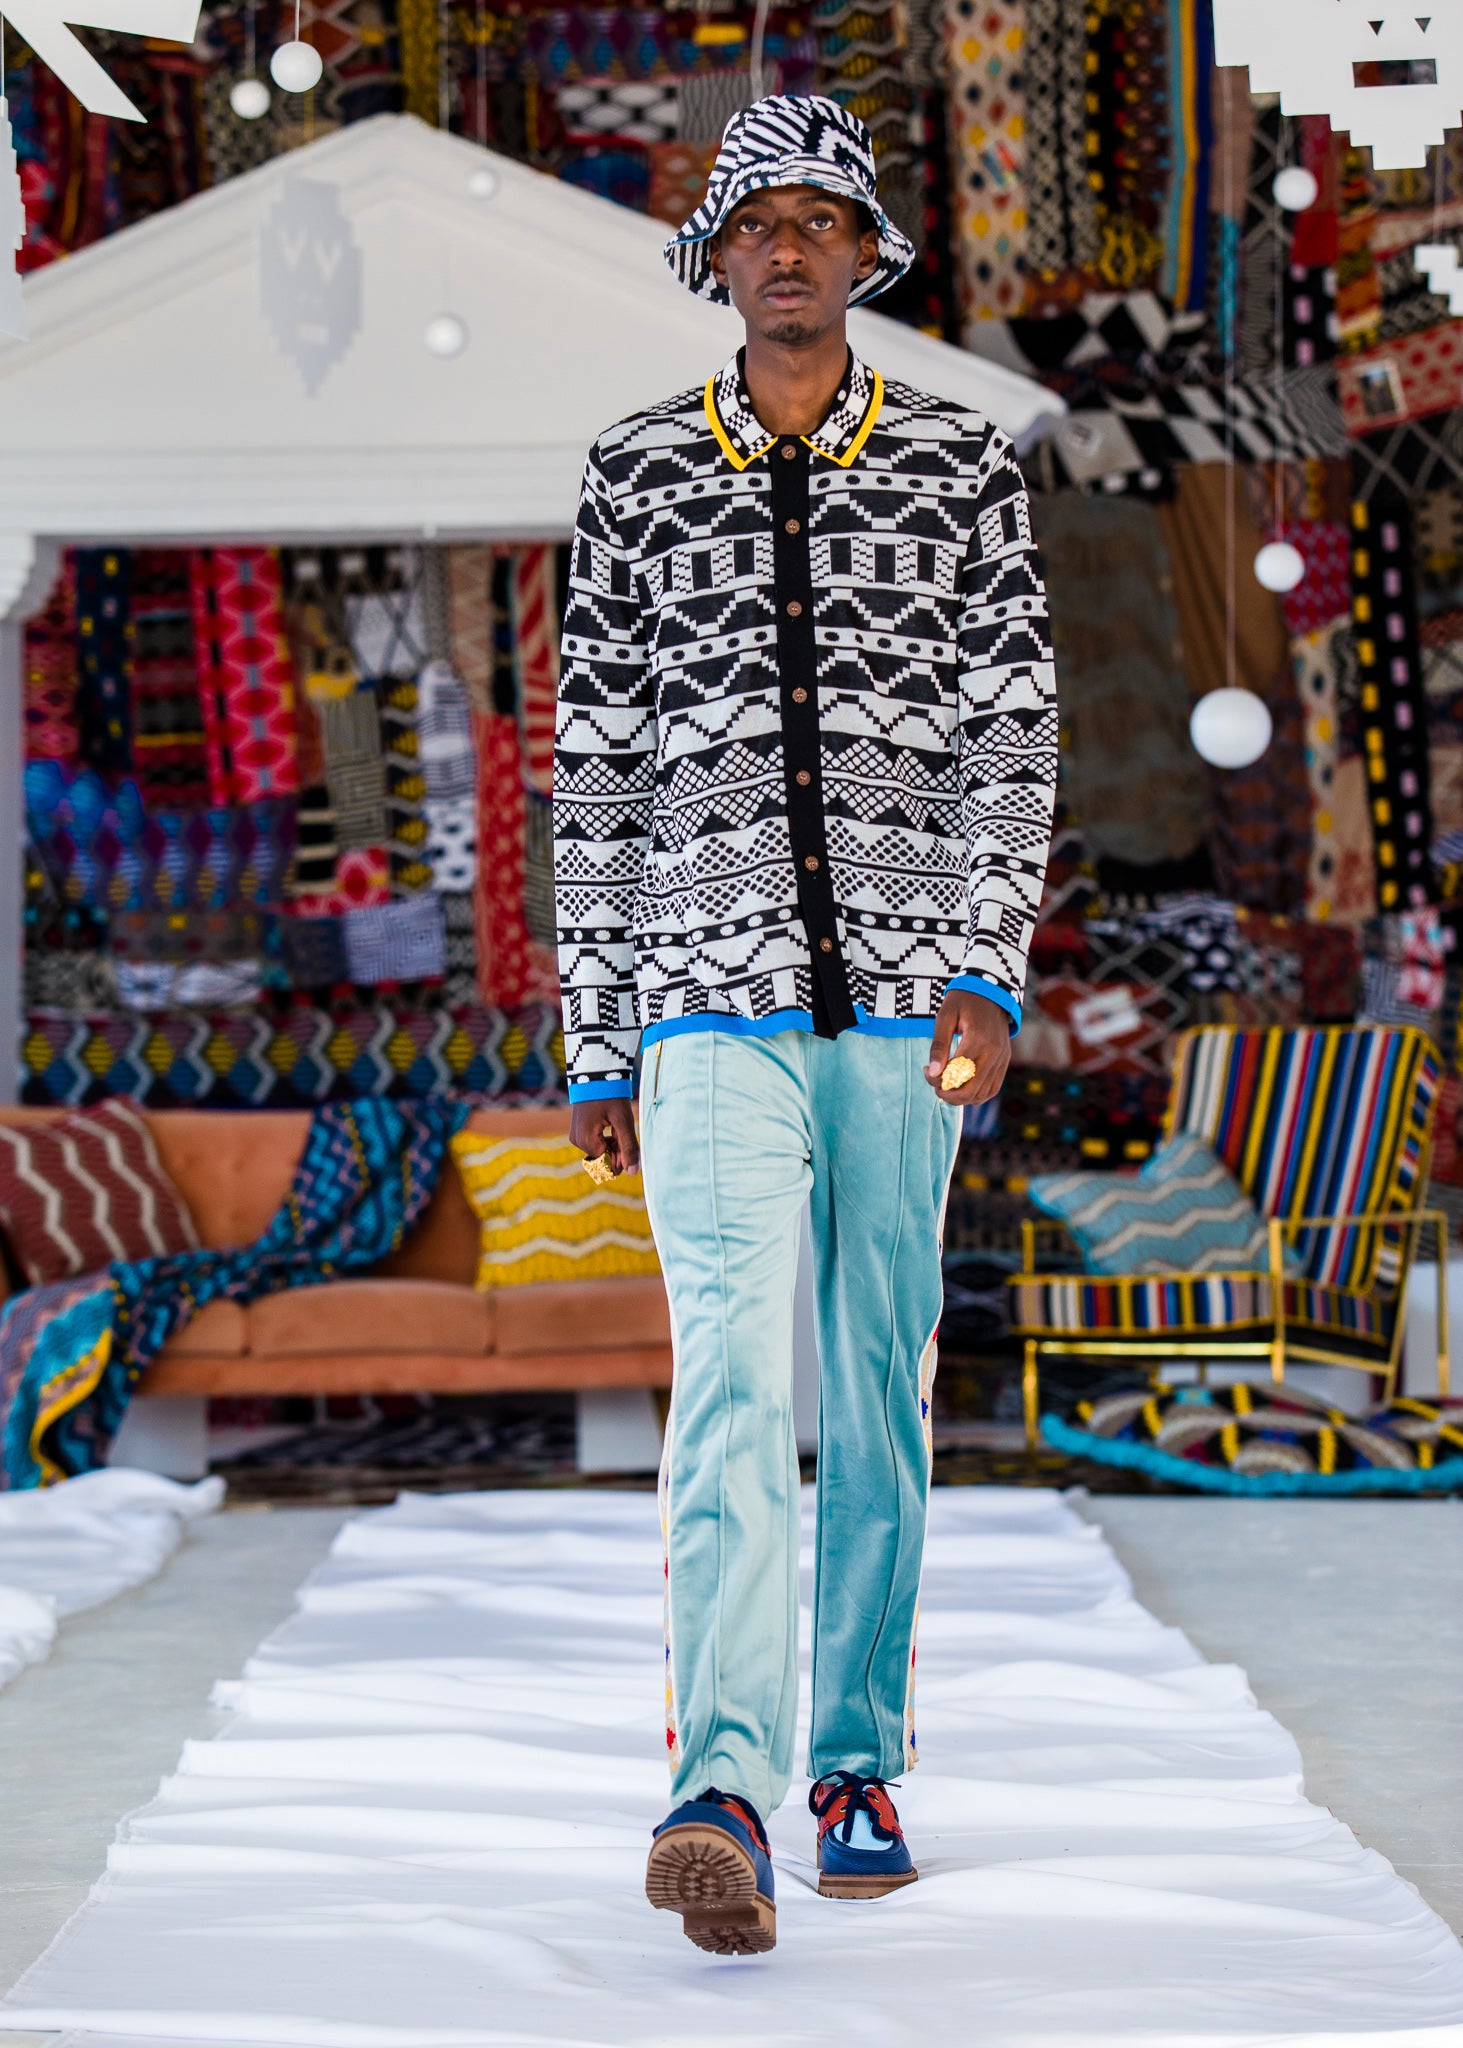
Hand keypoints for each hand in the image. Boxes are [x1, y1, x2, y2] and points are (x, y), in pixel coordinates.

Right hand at [568, 1097, 640, 1175]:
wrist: (596, 1075)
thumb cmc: (610, 1096)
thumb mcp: (623, 1121)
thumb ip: (628, 1147)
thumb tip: (632, 1172)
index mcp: (586, 1140)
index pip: (607, 1164)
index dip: (621, 1158)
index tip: (628, 1142)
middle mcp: (577, 1141)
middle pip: (603, 1159)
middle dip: (617, 1150)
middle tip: (624, 1131)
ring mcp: (576, 1136)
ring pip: (600, 1152)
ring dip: (613, 1144)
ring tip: (617, 1126)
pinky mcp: (578, 1131)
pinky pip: (594, 1144)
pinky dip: (606, 1139)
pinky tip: (612, 1126)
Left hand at [924, 989, 1010, 1106]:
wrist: (990, 991)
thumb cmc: (963, 1001)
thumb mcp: (944, 1017)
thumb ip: (939, 1045)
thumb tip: (933, 1072)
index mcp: (977, 1040)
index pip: (956, 1075)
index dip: (937, 1080)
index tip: (926, 1070)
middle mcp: (993, 1053)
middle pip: (970, 1090)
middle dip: (948, 1095)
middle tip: (935, 1086)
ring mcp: (1002, 1059)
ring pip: (982, 1094)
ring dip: (962, 1097)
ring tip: (947, 1085)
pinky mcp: (1005, 1061)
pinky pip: (993, 1088)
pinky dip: (977, 1094)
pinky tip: (962, 1087)